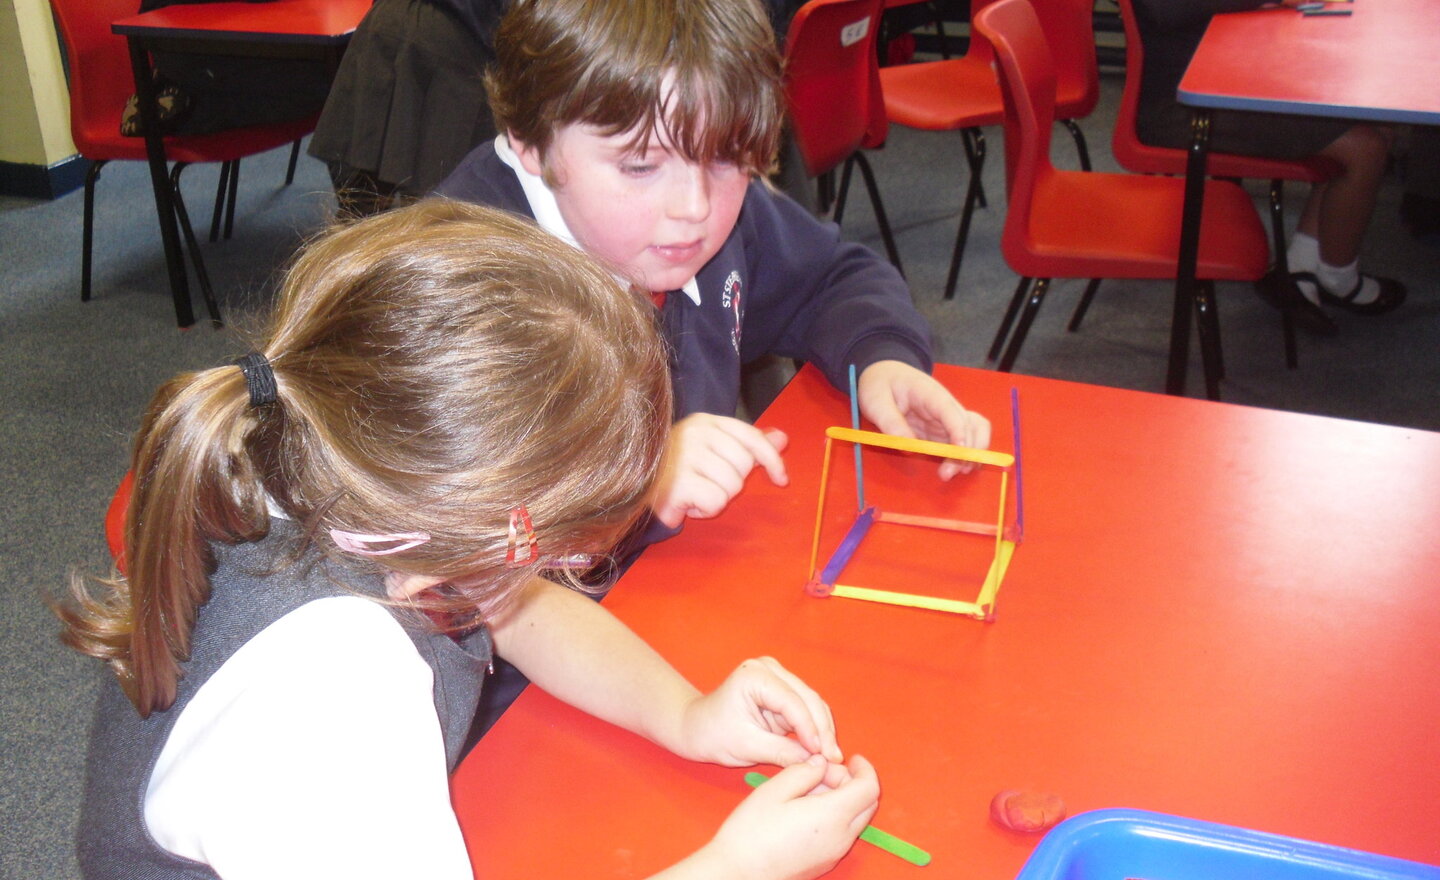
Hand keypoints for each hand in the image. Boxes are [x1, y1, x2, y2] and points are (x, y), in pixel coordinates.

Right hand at [650, 414, 788, 527]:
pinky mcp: (679, 481)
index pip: (752, 437)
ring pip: (733, 486)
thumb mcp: (714, 451)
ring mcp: (686, 455)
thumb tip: (782, 438)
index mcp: (706, 421)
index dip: (772, 460)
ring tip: (695, 492)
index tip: (781, 479)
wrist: (632, 486)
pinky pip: (717, 501)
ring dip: (718, 497)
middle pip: (745, 465)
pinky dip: (705, 509)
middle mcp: (696, 432)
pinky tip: (688, 503)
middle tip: (707, 482)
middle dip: (732, 481)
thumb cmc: (676, 470)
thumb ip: (748, 444)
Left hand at [673, 657, 842, 767]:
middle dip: (822, 730)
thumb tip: (817, 763)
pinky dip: (814, 729)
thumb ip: (782, 752)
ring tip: (832, 758)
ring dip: (822, 730)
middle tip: (835, 760)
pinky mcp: (782, 691)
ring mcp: (777, 677)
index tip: (824, 756)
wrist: (696, 728)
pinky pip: (805, 710)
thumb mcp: (746, 747)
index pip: (792, 702)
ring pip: (811, 703)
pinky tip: (822, 750)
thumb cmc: (712, 735)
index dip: (811, 730)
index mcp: (755, 675)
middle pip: (808, 699)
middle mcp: (769, 669)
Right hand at [700, 755, 879, 879]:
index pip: (869, 788)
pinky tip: (806, 811)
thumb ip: (803, 771)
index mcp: (832, 816)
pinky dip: (836, 816)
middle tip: (824, 773)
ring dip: (844, 799)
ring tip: (809, 791)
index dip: (864, 768)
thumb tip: (819, 764)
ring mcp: (834, 853)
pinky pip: (842, 834)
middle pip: (868, 804)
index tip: (852, 758)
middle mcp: (840, 838)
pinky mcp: (825, 862)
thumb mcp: (773, 790)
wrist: (739, 873)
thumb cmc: (751, 834)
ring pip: (855, 819)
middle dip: (853, 782)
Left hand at [857, 360, 991, 478]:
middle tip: (947, 473)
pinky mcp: (943, 428)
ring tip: (955, 472)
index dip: (959, 430)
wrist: (884, 375)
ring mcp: (946, 417)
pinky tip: (957, 467)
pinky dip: (965, 453)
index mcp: (929, 392)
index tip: (960, 451)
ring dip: (970, 453)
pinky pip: (964, 439)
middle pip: (967, 425)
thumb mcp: (875, 400)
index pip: (950, 410)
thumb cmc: (879, 384)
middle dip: (964, 450)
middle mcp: (944, 404)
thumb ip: (890, 422)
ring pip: (973, 432)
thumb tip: (909, 447)